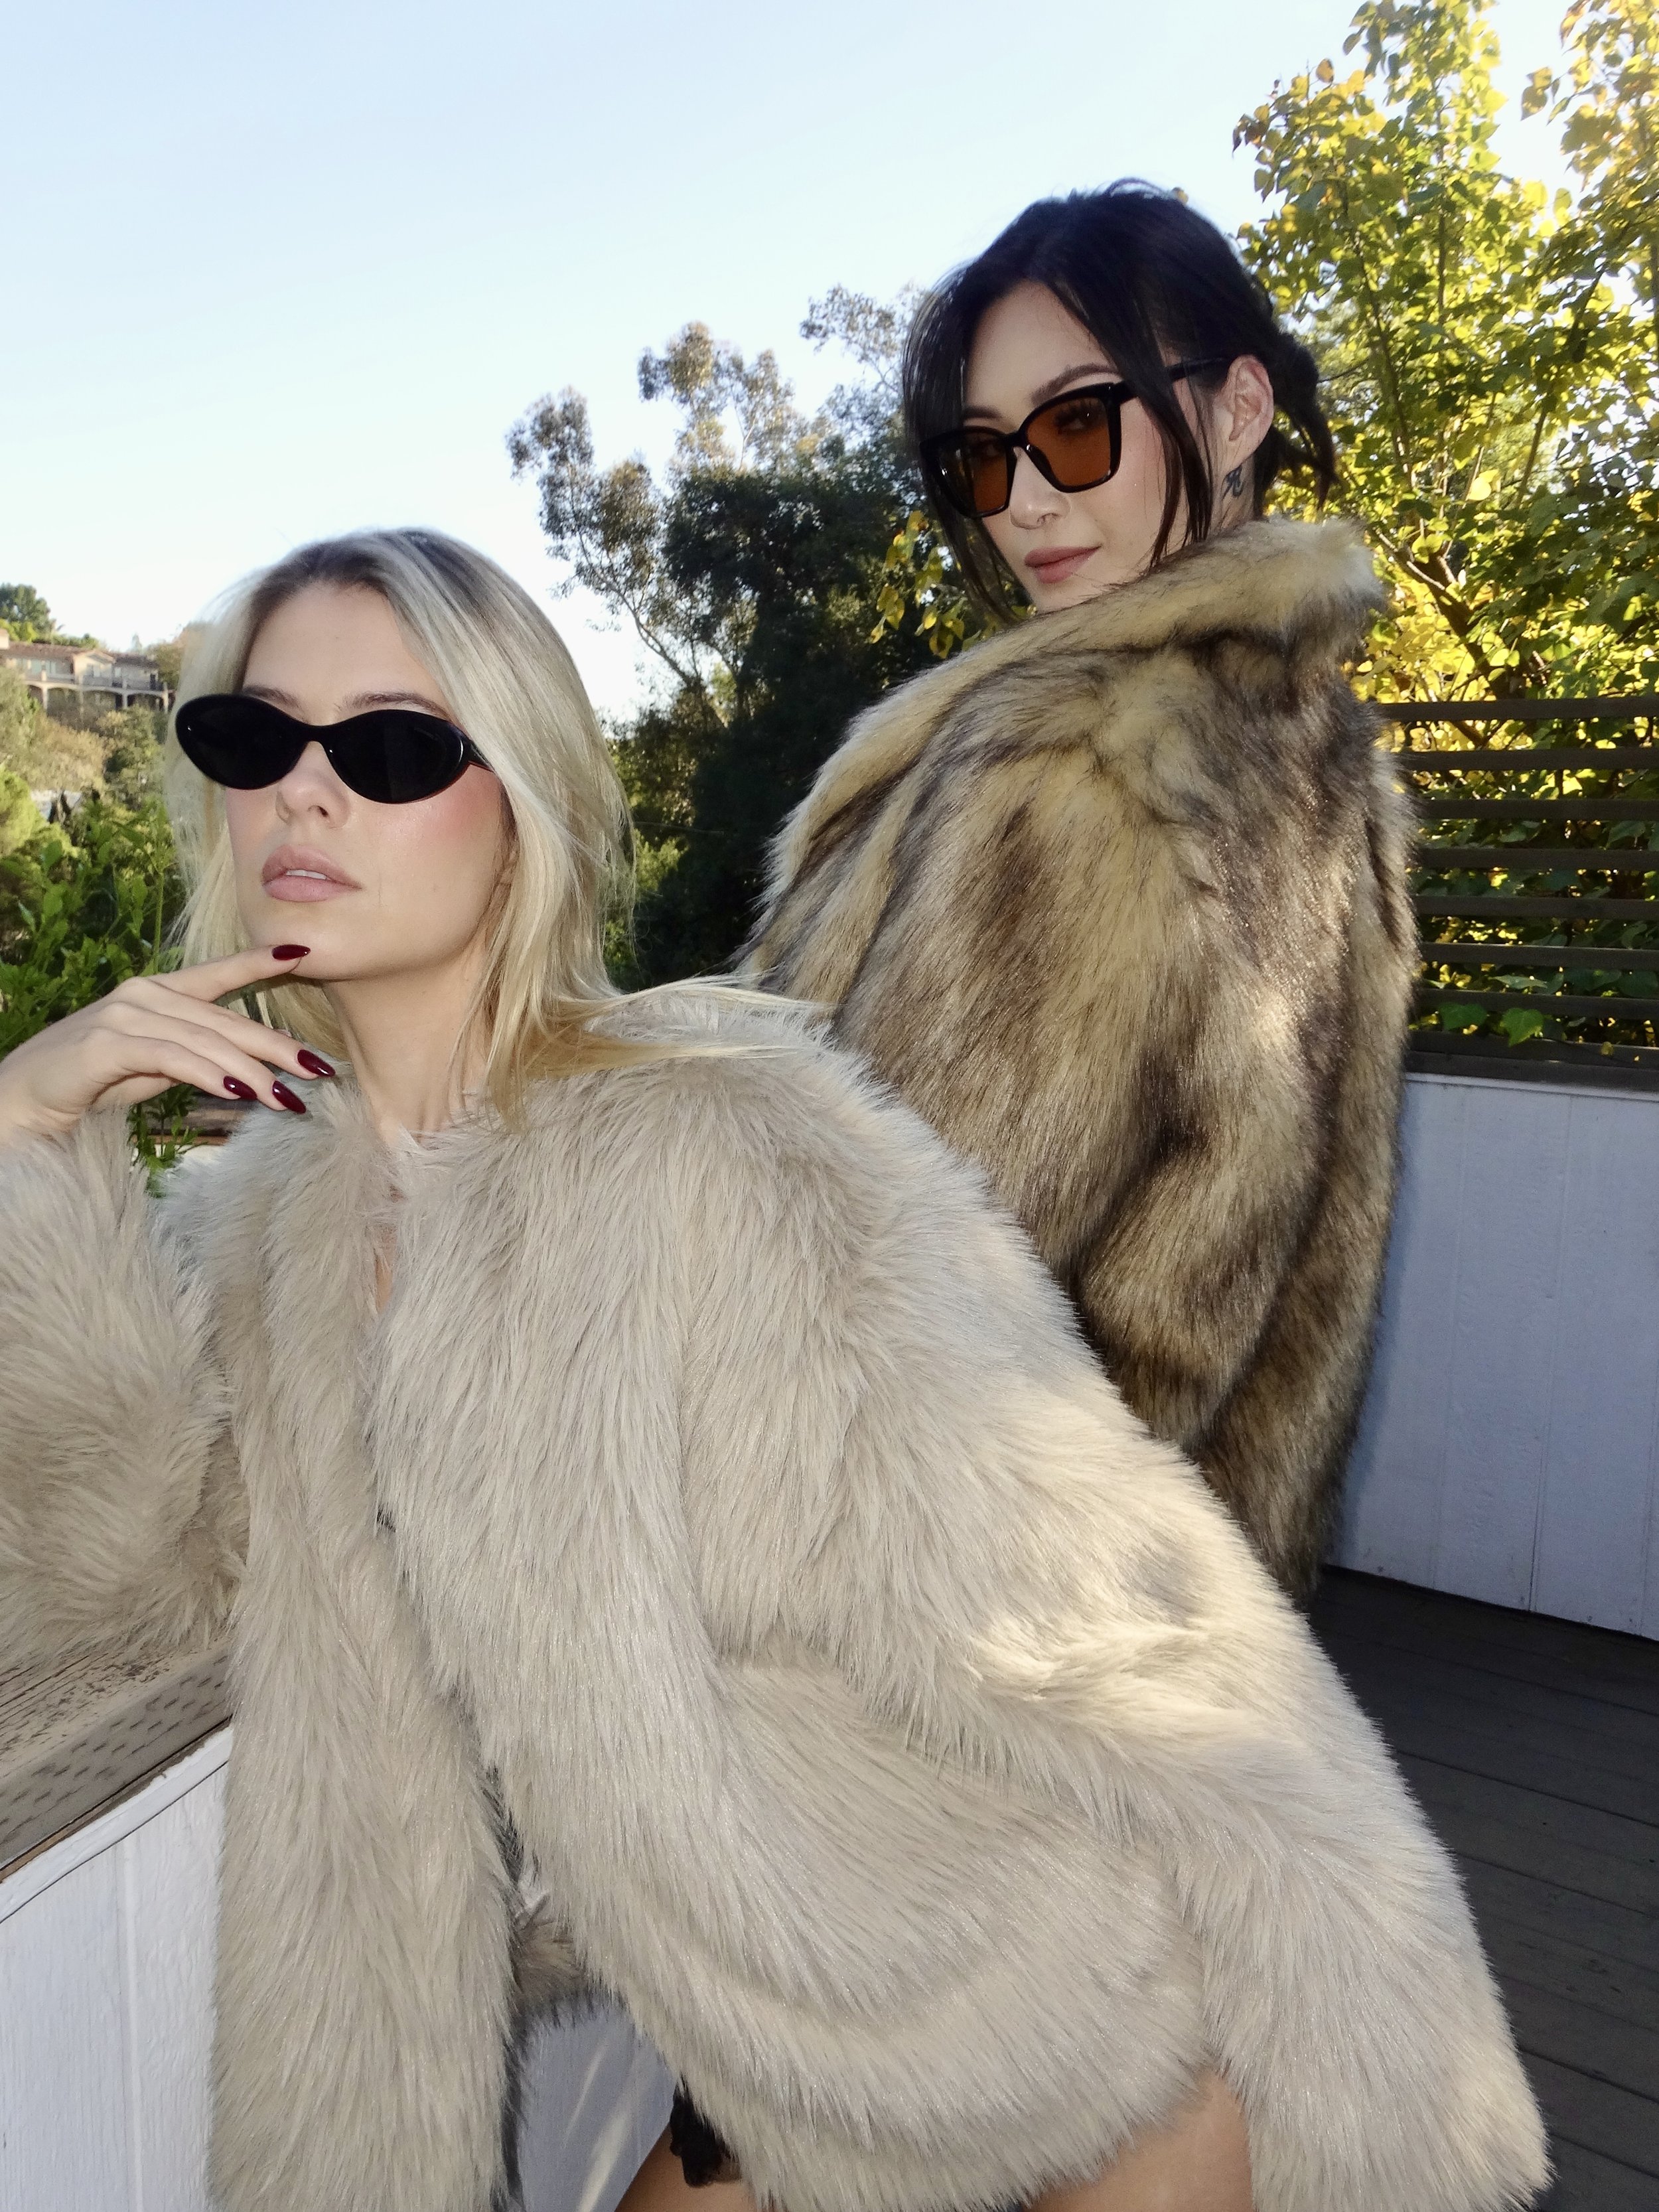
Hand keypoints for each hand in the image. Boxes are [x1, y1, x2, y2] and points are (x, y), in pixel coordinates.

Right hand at [0, 947, 332, 1148]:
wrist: (22, 1103)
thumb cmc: (90, 1085)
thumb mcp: (152, 1068)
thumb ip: (192, 1057)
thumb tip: (242, 1069)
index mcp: (156, 993)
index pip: (217, 975)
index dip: (258, 963)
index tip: (302, 954)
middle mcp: (143, 995)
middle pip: (226, 1020)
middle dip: (278, 1047)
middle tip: (321, 1070)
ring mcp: (124, 1015)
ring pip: (206, 1041)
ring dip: (253, 1073)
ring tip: (289, 1099)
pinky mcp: (108, 1044)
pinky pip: (173, 1058)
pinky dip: (210, 1075)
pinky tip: (240, 1093)